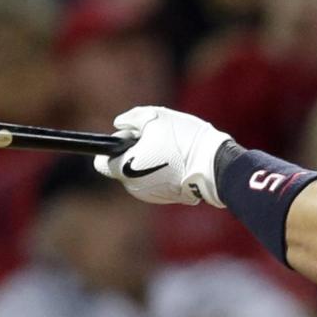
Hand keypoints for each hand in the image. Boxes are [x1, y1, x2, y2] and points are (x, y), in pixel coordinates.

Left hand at [96, 107, 232, 206]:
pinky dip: (160, 173)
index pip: (102, 162)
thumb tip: (119, 124)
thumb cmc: (183, 139)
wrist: (215, 166)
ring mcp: (150, 196)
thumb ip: (131, 119)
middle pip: (122, 168)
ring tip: (168, 150)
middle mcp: (134, 187)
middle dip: (132, 154)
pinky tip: (176, 162)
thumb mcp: (155, 117)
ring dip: (147, 163)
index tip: (130, 138)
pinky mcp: (165, 199)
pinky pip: (154, 183)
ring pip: (139, 176)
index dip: (113, 147)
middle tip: (154, 140)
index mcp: (126, 168)